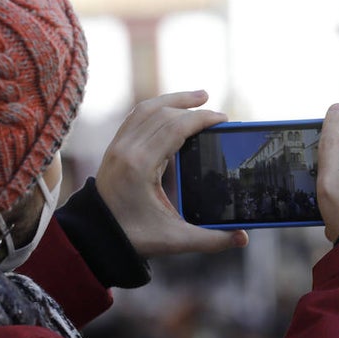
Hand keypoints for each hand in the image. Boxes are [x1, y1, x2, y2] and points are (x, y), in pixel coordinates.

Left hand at [95, 91, 247, 256]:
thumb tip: (243, 239)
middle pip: (164, 114)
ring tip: (198, 97)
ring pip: (147, 109)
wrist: (95, 236)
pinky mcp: (114, 148)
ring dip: (174, 100)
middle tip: (218, 114)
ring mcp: (117, 146)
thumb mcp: (174, 241)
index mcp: (141, 165)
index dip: (202, 118)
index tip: (223, 119)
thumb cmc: (133, 237)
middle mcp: (127, 149)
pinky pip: (136, 117)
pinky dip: (156, 107)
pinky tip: (171, 109)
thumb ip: (210, 240)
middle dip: (193, 108)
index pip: (176, 127)